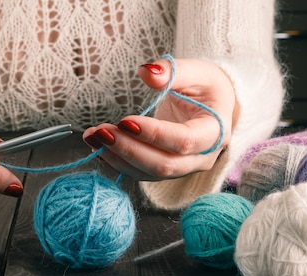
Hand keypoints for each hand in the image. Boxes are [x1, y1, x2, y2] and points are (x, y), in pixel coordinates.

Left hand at [83, 58, 236, 180]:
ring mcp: (183, 168)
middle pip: (164, 165)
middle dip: (129, 150)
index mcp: (215, 133)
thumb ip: (174, 70)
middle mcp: (201, 158)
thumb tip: (146, 72)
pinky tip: (97, 147)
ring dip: (117, 157)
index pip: (184, 141)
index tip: (125, 121)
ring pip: (148, 173)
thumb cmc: (207, 87)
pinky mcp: (165, 170)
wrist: (213, 106)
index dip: (154, 134)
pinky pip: (140, 172)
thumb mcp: (197, 71)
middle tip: (101, 132)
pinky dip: (117, 162)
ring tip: (92, 136)